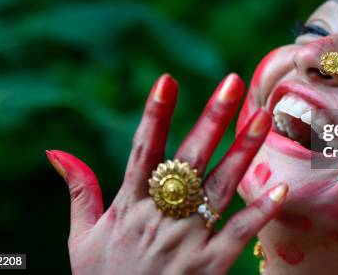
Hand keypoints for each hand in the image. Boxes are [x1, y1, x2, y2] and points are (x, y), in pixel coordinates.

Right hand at [46, 73, 286, 274]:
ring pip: (220, 186)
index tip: (167, 80)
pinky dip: (261, 212)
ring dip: (243, 149)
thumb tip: (57, 151)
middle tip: (232, 82)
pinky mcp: (209, 266)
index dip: (155, 114)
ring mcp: (187, 241)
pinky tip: (281, 188)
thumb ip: (78, 192)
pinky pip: (239, 234)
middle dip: (212, 118)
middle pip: (189, 159)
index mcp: (129, 206)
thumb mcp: (81, 238)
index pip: (143, 151)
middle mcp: (160, 217)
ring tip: (263, 116)